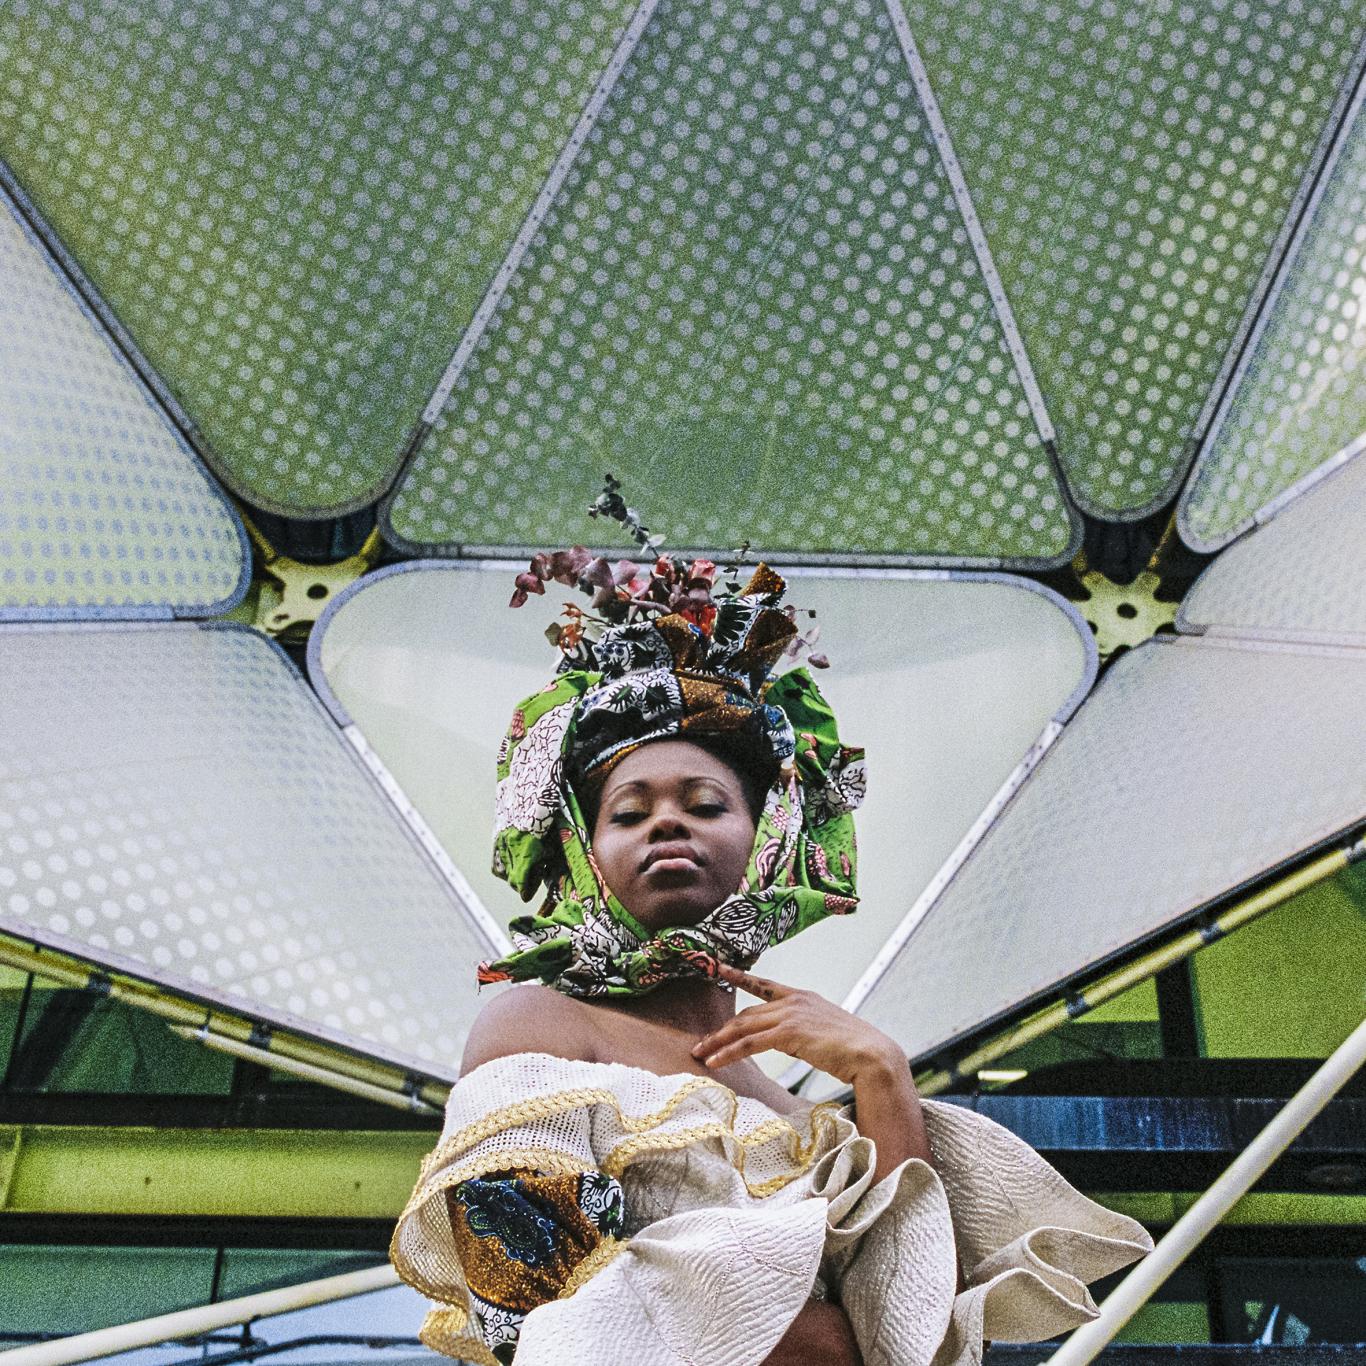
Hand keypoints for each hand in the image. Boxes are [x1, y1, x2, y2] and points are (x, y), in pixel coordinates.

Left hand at [691, 963, 904, 1085]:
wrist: (871, 1055)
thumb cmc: (853, 1050)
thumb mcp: (822, 1032)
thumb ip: (800, 1031)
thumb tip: (782, 1040)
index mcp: (802, 997)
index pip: (763, 984)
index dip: (739, 976)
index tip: (719, 966)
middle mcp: (793, 1001)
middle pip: (746, 1013)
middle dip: (721, 1029)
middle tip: (701, 1044)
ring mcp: (791, 1014)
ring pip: (743, 1026)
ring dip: (719, 1041)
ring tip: (701, 1054)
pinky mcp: (789, 1032)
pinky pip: (750, 1043)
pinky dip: (729, 1052)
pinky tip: (716, 1062)